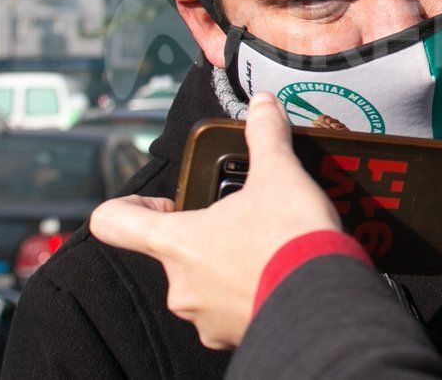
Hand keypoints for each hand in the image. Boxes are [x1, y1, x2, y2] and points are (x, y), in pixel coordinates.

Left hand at [90, 92, 340, 347]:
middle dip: (208, 234)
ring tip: (269, 247)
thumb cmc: (291, 241)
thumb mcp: (281, 174)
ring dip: (229, 265)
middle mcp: (181, 286)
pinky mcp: (235, 336)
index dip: (128, 206)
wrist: (327, 303)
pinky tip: (280, 274)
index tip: (162, 203)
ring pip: (205, 283)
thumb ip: (265, 135)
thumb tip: (262, 105)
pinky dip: (251, 291)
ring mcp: (206, 317)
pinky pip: (232, 309)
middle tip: (245, 219)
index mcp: (177, 243)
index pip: (114, 222)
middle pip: (175, 251)